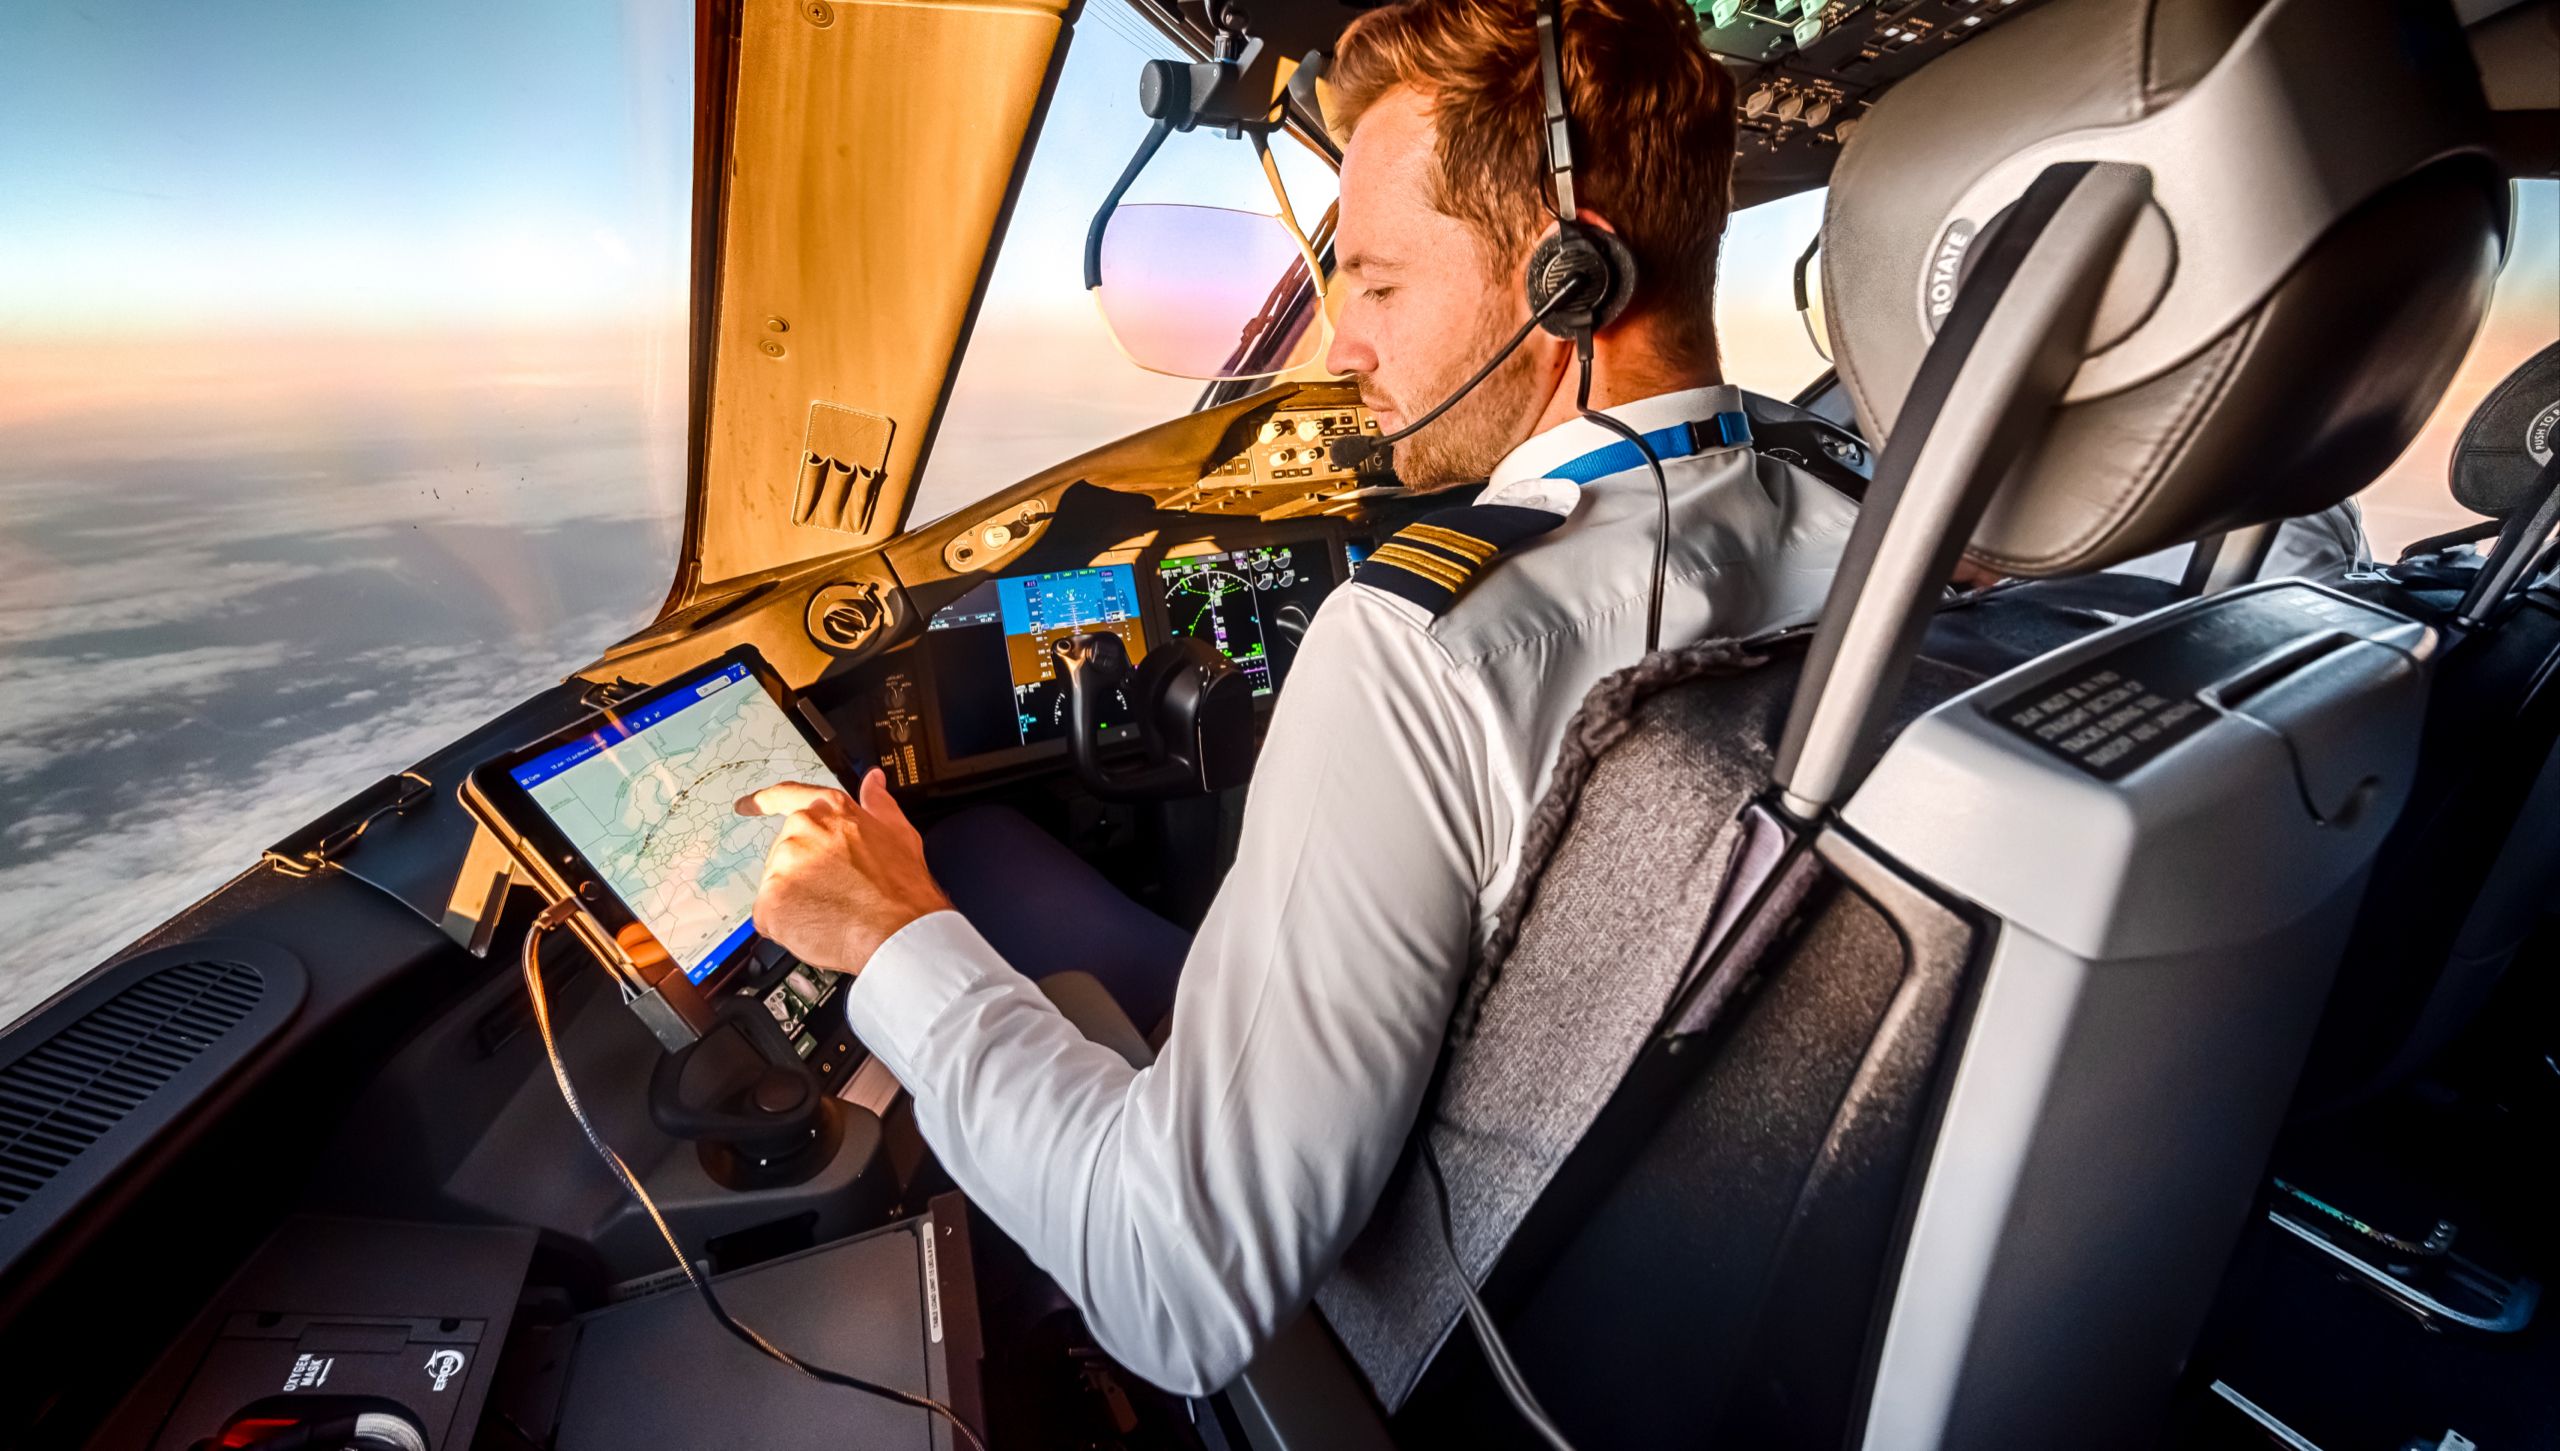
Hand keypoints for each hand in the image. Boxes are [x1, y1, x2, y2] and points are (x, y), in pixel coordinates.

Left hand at [735, 769, 952, 972]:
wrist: (896, 931)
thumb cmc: (902, 888)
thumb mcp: (899, 833)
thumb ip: (878, 803)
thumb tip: (872, 782)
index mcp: (830, 811)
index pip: (786, 796)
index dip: (763, 802)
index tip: (747, 805)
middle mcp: (802, 830)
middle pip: (785, 852)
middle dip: (802, 873)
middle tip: (832, 893)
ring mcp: (783, 865)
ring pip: (778, 886)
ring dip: (796, 901)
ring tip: (830, 912)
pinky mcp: (770, 900)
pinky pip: (769, 916)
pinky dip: (786, 926)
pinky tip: (816, 927)